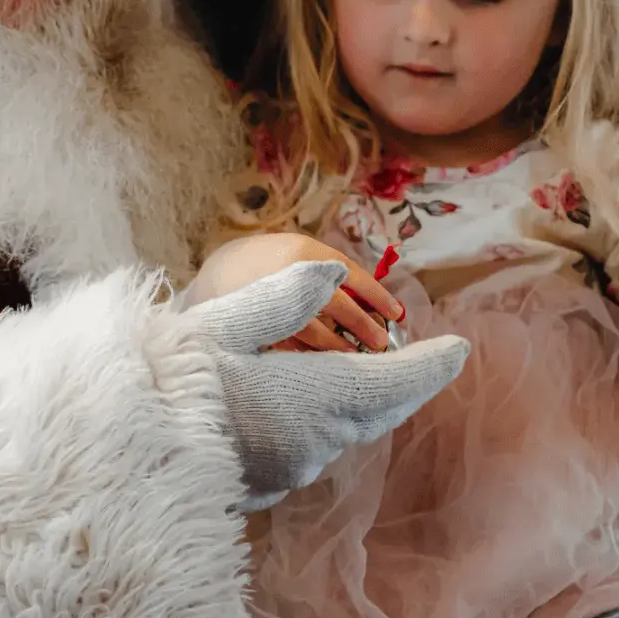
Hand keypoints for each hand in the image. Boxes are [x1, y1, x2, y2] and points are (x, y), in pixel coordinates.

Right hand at [184, 260, 469, 510]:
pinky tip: (322, 408)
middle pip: (378, 410)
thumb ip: (280, 299)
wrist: (123, 456)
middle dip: (405, 383)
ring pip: (348, 430)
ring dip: (369, 401)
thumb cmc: (164, 382)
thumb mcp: (218, 326)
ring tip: (381, 375)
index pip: (392, 383)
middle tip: (430, 361)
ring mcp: (290, 469)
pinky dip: (334, 421)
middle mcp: (313, 443)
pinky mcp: (267, 482)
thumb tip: (330, 275)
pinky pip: (318, 446)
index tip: (460, 349)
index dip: (429, 366)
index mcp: (312, 400)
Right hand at [188, 233, 402, 352]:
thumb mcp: (302, 256)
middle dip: (362, 325)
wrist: (220, 269)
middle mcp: (291, 273)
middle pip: (336, 303)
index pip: (351, 274)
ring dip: (336, 346)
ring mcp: (271, 301)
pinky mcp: (256, 324)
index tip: (398, 314)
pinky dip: (307, 355)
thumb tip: (373, 304)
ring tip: (354, 358)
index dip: (377, 296)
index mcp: (307, 252)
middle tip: (381, 343)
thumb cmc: (273, 264)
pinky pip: (288, 344)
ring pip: (312, 329)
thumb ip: (330, 275)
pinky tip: (321, 365)